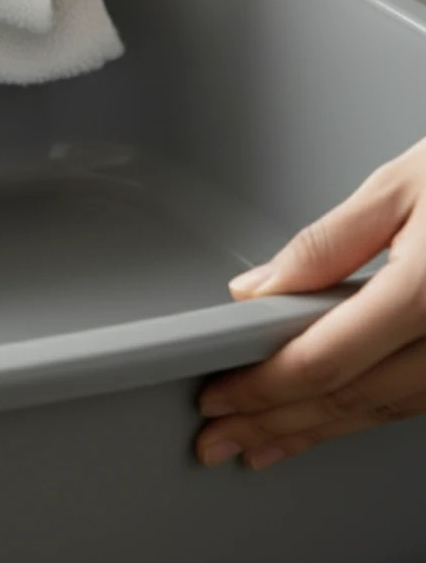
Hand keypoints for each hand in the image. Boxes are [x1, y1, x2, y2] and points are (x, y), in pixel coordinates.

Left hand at [196, 137, 425, 470]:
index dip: (263, 388)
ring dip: (317, 431)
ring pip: (385, 412)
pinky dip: (367, 415)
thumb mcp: (400, 186)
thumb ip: (325, 244)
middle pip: (349, 399)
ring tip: (263, 441)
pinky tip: (332, 420)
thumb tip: (260, 289)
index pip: (324, 361)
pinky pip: (419, 402)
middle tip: (220, 437)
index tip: (220, 397)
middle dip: (275, 424)